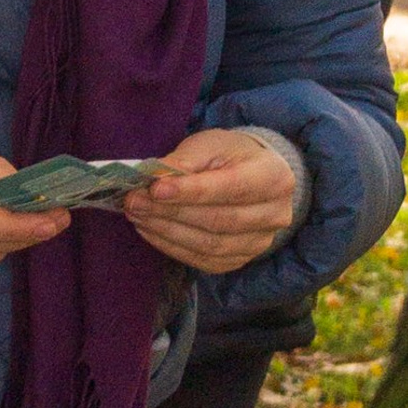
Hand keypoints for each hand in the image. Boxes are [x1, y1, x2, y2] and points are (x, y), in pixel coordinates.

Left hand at [121, 129, 299, 273]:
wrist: (252, 179)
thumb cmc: (231, 158)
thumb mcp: (212, 145)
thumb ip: (186, 161)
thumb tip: (154, 179)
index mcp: (273, 177)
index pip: (229, 188)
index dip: (190, 191)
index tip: (155, 188)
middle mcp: (273, 215)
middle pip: (216, 220)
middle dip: (170, 212)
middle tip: (135, 202)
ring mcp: (257, 243)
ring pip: (207, 244)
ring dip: (165, 232)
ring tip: (138, 215)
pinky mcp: (237, 261)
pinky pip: (200, 260)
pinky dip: (171, 247)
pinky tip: (151, 231)